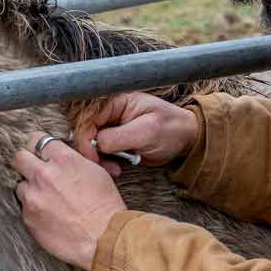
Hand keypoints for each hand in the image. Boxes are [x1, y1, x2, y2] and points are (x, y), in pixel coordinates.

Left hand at [14, 133, 126, 269]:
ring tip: (48, 199)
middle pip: (19, 157)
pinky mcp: (28, 217)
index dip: (40, 148)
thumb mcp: (96, 171)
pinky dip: (34, 210)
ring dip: (31, 190)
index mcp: (63, 159)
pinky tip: (50, 215)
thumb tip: (61, 155)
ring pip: (20, 185)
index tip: (41, 154)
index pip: (37, 139)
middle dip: (27, 163)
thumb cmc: (105, 206)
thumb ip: (73, 159)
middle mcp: (44, 174)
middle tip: (36, 171)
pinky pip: (24, 208)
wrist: (103, 238)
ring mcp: (33, 196)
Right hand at [74, 92, 198, 177]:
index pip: (88, 118)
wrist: (185, 140)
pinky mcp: (115, 142)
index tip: (93, 156)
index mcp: (115, 101)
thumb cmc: (171, 129)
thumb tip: (96, 143)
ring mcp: (112, 127)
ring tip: (115, 169)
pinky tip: (117, 168)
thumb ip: (118, 136)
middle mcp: (110, 113)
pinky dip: (105, 163)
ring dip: (99, 160)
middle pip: (86, 131)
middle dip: (91, 151)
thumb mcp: (146, 131)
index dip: (85, 138)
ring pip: (91, 144)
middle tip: (104, 166)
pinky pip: (101, 153)